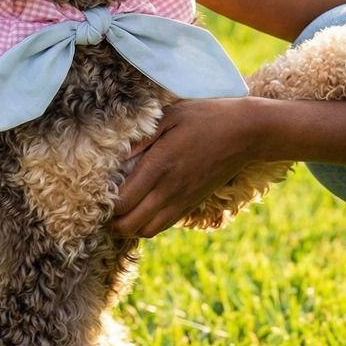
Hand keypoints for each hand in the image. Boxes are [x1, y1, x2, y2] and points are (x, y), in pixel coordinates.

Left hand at [111, 97, 264, 238]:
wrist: (246, 133)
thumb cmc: (206, 117)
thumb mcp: (170, 115)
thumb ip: (141, 136)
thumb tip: (115, 156)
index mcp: (160, 165)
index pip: (121, 201)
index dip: (104, 202)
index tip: (98, 187)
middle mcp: (169, 189)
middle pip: (128, 224)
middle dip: (110, 219)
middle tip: (103, 202)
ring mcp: (181, 200)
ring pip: (144, 231)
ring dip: (127, 225)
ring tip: (120, 208)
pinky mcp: (190, 205)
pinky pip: (161, 226)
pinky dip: (144, 224)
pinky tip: (141, 207)